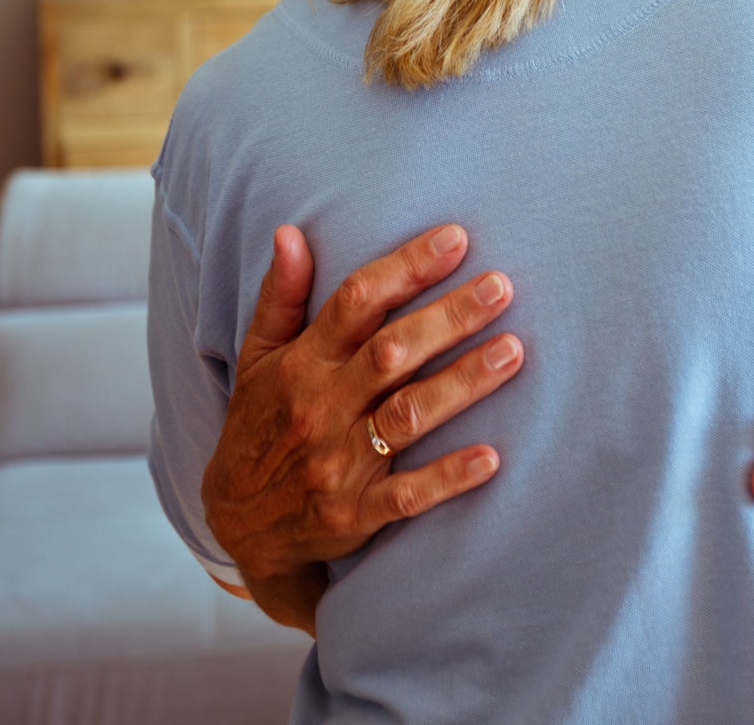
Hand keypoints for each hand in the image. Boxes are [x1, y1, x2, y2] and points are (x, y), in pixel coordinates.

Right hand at [201, 223, 524, 629]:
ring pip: (408, 414)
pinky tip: (492, 457)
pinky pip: (408, 495)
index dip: (405, 268)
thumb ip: (280, 295)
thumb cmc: (259, 423)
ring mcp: (339, 463)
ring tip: (514, 351)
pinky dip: (449, 477)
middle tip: (501, 287)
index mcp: (302, 364)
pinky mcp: (356, 513)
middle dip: (448, 317)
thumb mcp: (257, 358)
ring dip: (462, 383)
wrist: (239, 523)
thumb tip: (290, 230)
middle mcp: (321, 407)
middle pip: (391, 352)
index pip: (355, 302)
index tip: (456, 239)